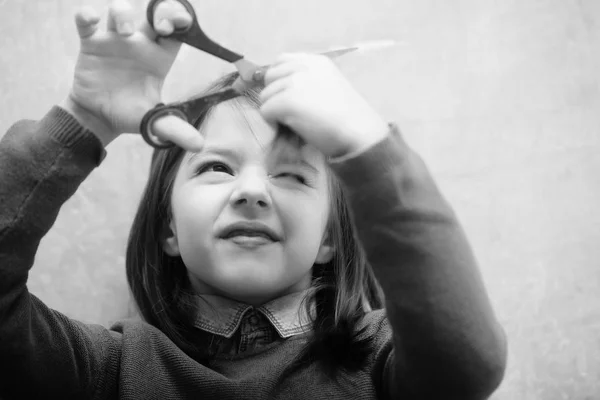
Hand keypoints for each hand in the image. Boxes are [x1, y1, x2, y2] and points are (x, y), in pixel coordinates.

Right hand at [62, 0, 201, 149]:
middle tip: (160, 25)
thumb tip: (199, 146)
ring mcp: (114, 41)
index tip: (181, 23)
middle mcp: (139, 44)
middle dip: (159, 11)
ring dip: (123, 14)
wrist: (99, 119)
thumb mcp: (153, 122)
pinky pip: (86, 22)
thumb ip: (176, 130)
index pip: (175, 32)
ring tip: (124, 33)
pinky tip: (92, 20)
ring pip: (120, 12)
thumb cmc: (130, 115)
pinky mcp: (91, 44)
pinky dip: (87, 16)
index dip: (180, 22)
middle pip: (152, 14)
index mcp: (159, 57)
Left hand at [260, 53, 388, 157]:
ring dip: (274, 110)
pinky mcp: (287, 101)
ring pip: (265, 95)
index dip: (279, 79)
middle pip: (269, 76)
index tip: (287, 95)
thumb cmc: (348, 117)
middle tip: (288, 112)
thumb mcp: (330, 86)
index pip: (282, 60)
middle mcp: (304, 67)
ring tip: (292, 122)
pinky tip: (289, 128)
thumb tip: (281, 88)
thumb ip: (308, 81)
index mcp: (317, 61)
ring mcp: (294, 83)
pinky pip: (265, 111)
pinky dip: (272, 122)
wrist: (359, 133)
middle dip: (274, 94)